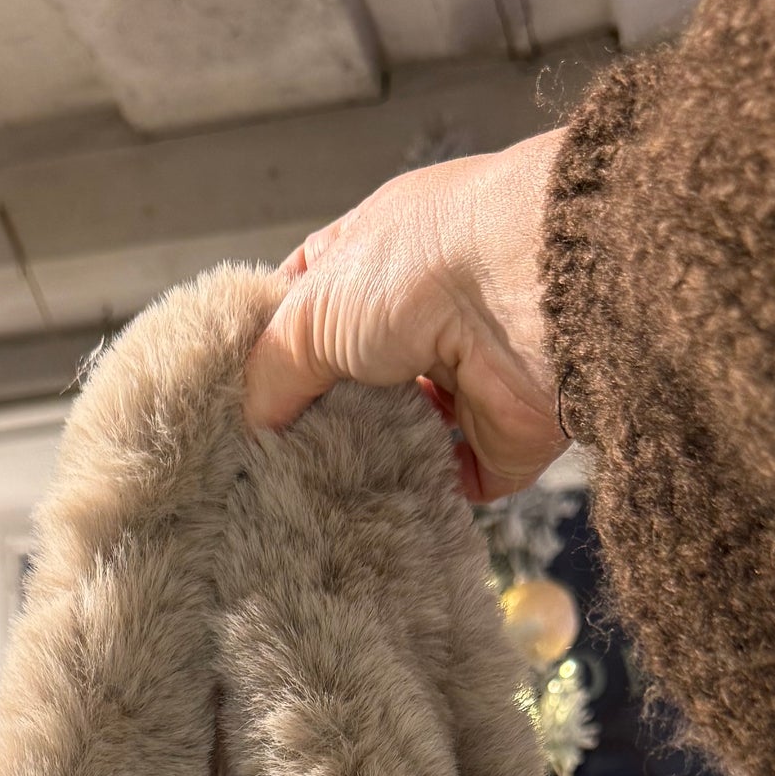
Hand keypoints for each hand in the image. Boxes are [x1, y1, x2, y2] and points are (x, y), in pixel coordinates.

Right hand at [244, 131, 564, 500]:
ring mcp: (464, 379)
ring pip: (401, 437)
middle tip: (268, 467)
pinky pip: (453, 484)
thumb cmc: (423, 268)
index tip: (237, 399)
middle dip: (317, 419)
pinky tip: (376, 515)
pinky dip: (420, 499)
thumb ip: (273, 368)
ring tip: (311, 498)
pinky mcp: (502, 439)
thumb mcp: (313, 308)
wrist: (538, 293)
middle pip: (353, 380)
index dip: (275, 347)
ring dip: (365, 464)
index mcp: (376, 261)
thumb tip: (254, 422)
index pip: (311, 304)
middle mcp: (423, 316)